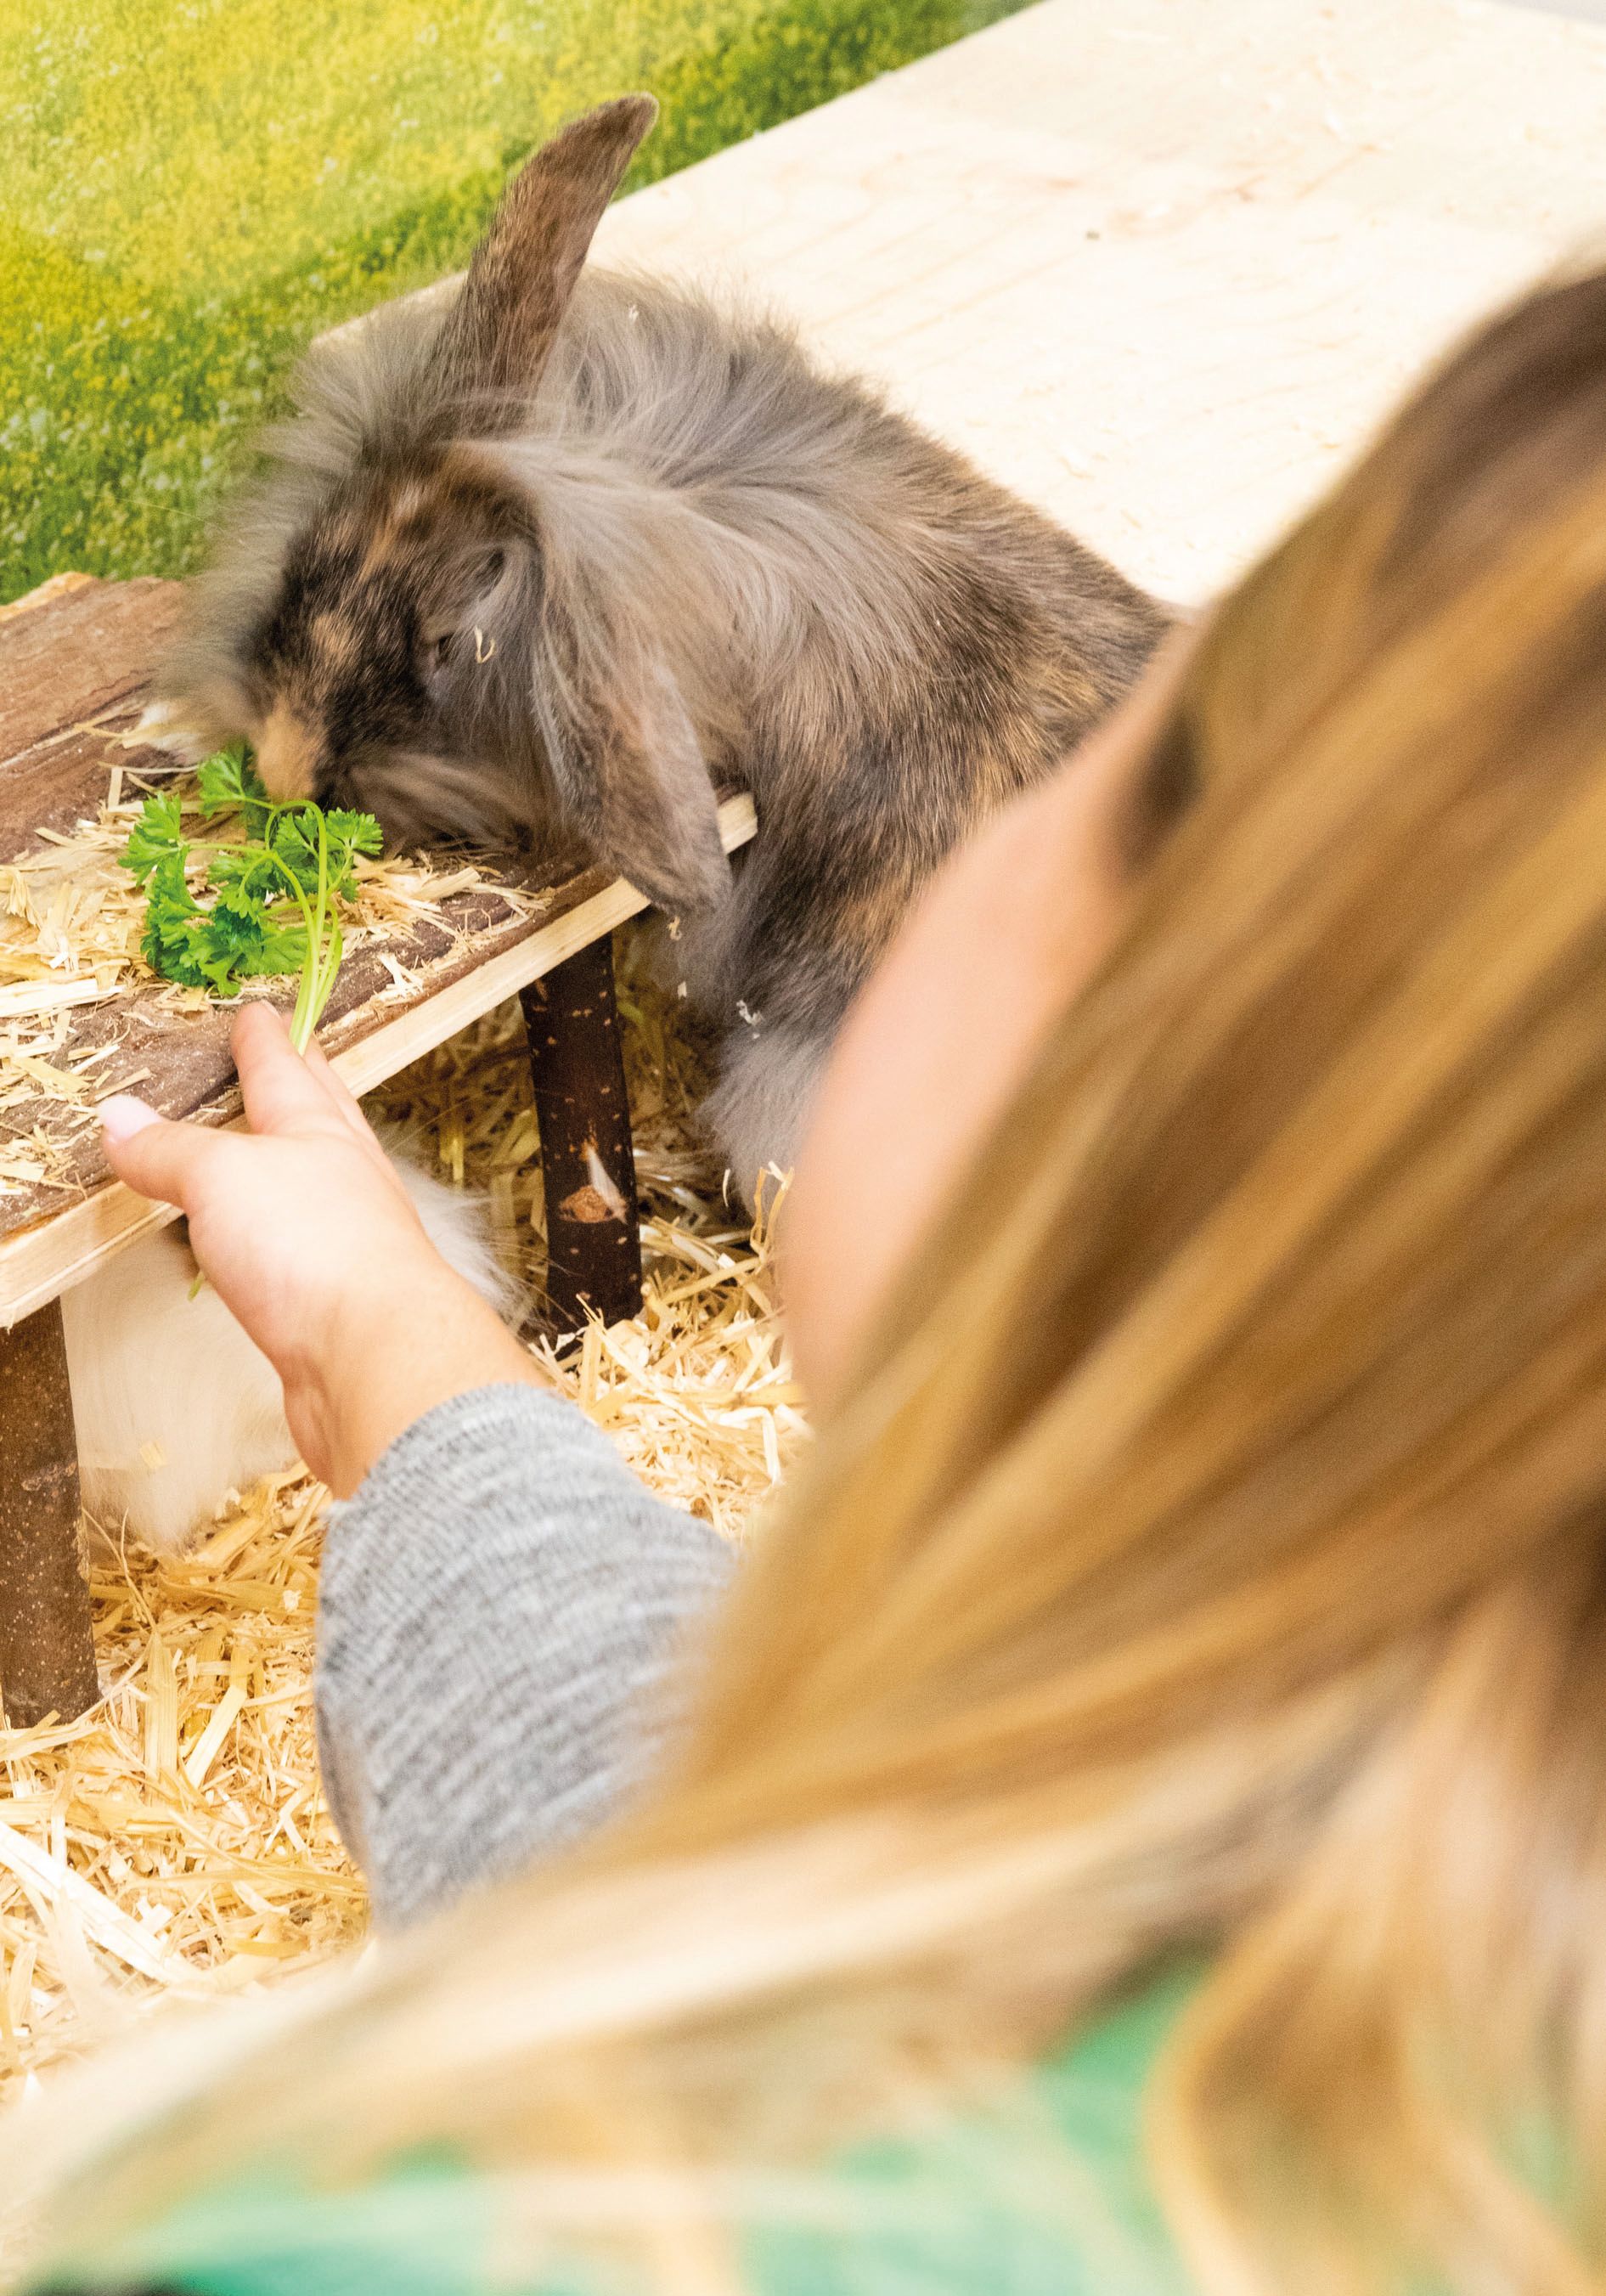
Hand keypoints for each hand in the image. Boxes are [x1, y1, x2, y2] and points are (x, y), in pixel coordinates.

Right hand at [100, 1003, 549, 1494]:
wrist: (375, 1359)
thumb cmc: (315, 1250)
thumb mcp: (220, 1177)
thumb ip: (170, 1149)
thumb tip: (121, 1117)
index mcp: (320, 1133)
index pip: (288, 1071)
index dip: (268, 1040)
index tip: (260, 1012)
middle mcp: (347, 1181)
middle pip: (324, 1118)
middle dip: (306, 1084)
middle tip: (298, 1056)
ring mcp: (352, 1241)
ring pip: (322, 1184)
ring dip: (299, 1160)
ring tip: (279, 1150)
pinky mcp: (340, 1302)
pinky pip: (306, 1253)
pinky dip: (284, 1237)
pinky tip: (274, 1250)